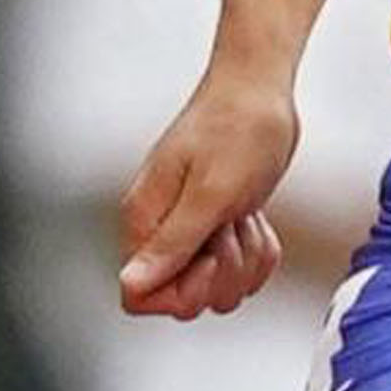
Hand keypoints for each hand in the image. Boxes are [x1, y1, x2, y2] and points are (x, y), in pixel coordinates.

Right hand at [115, 60, 305, 318]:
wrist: (260, 92)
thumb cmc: (236, 128)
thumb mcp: (209, 193)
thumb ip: (171, 244)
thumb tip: (130, 285)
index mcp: (145, 221)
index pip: (140, 295)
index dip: (180, 292)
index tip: (207, 257)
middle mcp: (161, 230)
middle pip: (185, 297)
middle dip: (221, 273)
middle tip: (229, 225)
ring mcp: (189, 229)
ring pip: (218, 287)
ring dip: (244, 260)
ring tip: (243, 214)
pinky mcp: (216, 227)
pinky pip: (240, 270)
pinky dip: (257, 251)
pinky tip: (255, 218)